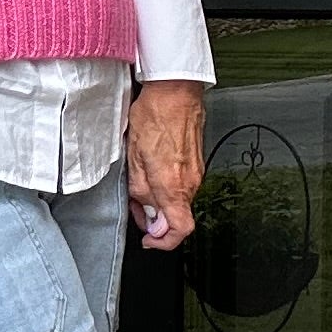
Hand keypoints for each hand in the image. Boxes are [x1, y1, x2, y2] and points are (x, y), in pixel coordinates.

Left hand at [127, 79, 206, 250]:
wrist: (175, 90)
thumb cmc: (155, 115)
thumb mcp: (134, 159)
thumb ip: (141, 193)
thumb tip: (148, 215)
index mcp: (174, 185)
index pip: (180, 230)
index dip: (163, 242)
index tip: (148, 238)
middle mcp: (190, 182)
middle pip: (178, 217)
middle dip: (156, 217)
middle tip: (137, 204)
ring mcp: (197, 172)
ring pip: (179, 200)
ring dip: (161, 199)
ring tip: (141, 180)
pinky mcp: (197, 162)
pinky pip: (184, 184)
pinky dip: (168, 185)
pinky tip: (153, 169)